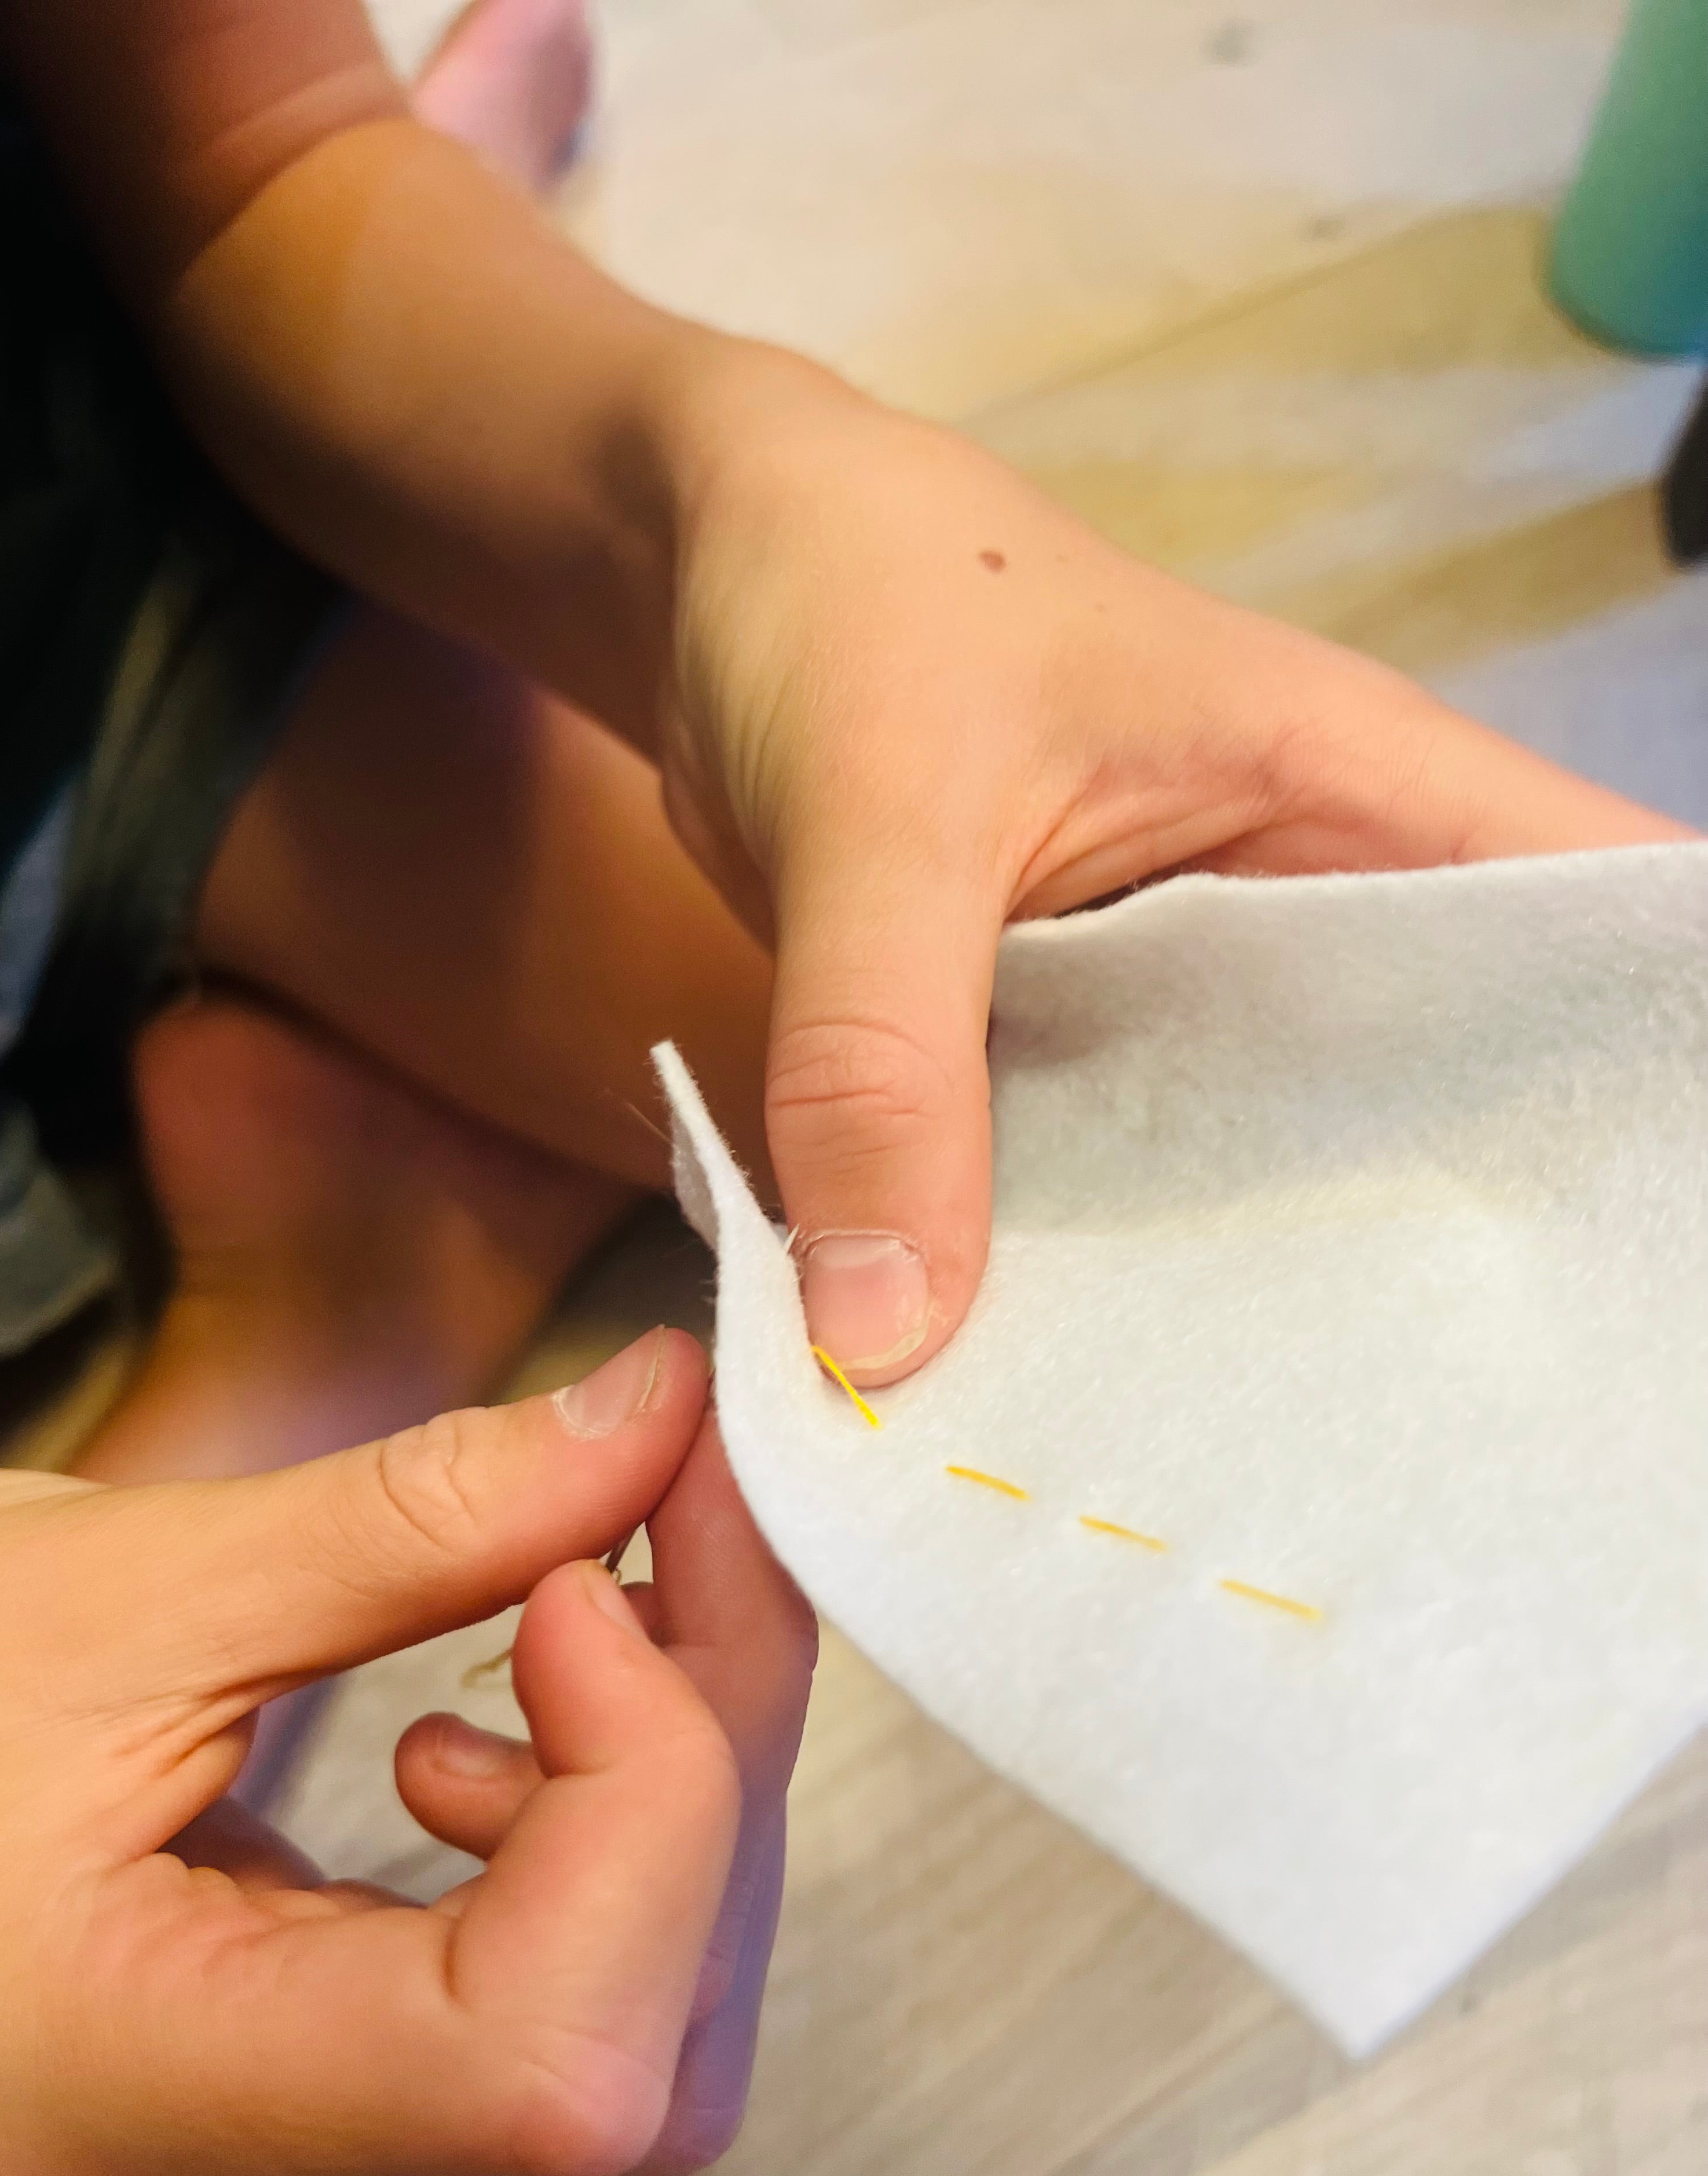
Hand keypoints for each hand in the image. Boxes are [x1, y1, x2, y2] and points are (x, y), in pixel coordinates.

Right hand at [0, 1330, 814, 2175]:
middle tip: (669, 1517)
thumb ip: (405, 1523)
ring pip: (635, 2043)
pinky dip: (579, 1839)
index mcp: (170, 2122)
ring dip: (657, 1788)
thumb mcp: (102, 1601)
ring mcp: (309, 2173)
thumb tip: (653, 1414)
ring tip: (563, 1613)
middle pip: (646, 2052)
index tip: (584, 1572)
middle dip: (706, 1751)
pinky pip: (548, 2010)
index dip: (648, 1793)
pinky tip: (468, 1737)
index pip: (558, 2070)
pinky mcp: (323, 2109)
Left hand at [658, 358, 1692, 1382]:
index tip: (1632, 1274)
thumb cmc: (844, 597)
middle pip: (1442, 1092)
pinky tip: (1071, 1385)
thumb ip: (883, 1064)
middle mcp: (1294, 901)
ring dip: (1240, 1287)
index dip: (1639, 1076)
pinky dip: (1090, 1264)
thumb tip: (885, 1335)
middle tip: (1444, 1442)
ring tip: (1251, 1466)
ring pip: (1263, 1159)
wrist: (703, 568)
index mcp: (1349, 795)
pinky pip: (1111, 1173)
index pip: (1589, 923)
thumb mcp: (880, 816)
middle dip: (1438, 1249)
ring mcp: (1180, 980)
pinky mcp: (1068, 1034)